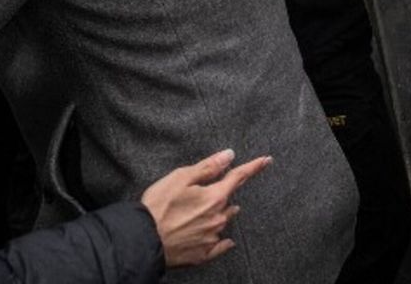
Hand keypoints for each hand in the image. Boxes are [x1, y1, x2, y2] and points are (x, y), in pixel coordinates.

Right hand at [140, 148, 271, 267]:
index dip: (253, 167)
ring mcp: (211, 238)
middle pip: (229, 201)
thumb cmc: (159, 206)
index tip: (267, 160)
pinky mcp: (202, 254)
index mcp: (214, 197)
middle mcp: (218, 218)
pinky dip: (223, 241)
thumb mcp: (181, 177)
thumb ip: (208, 167)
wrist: (144, 240)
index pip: (238, 177)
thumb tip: (229, 155)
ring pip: (224, 221)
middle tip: (222, 186)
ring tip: (222, 209)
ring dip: (224, 213)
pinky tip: (226, 241)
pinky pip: (219, 246)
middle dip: (227, 192)